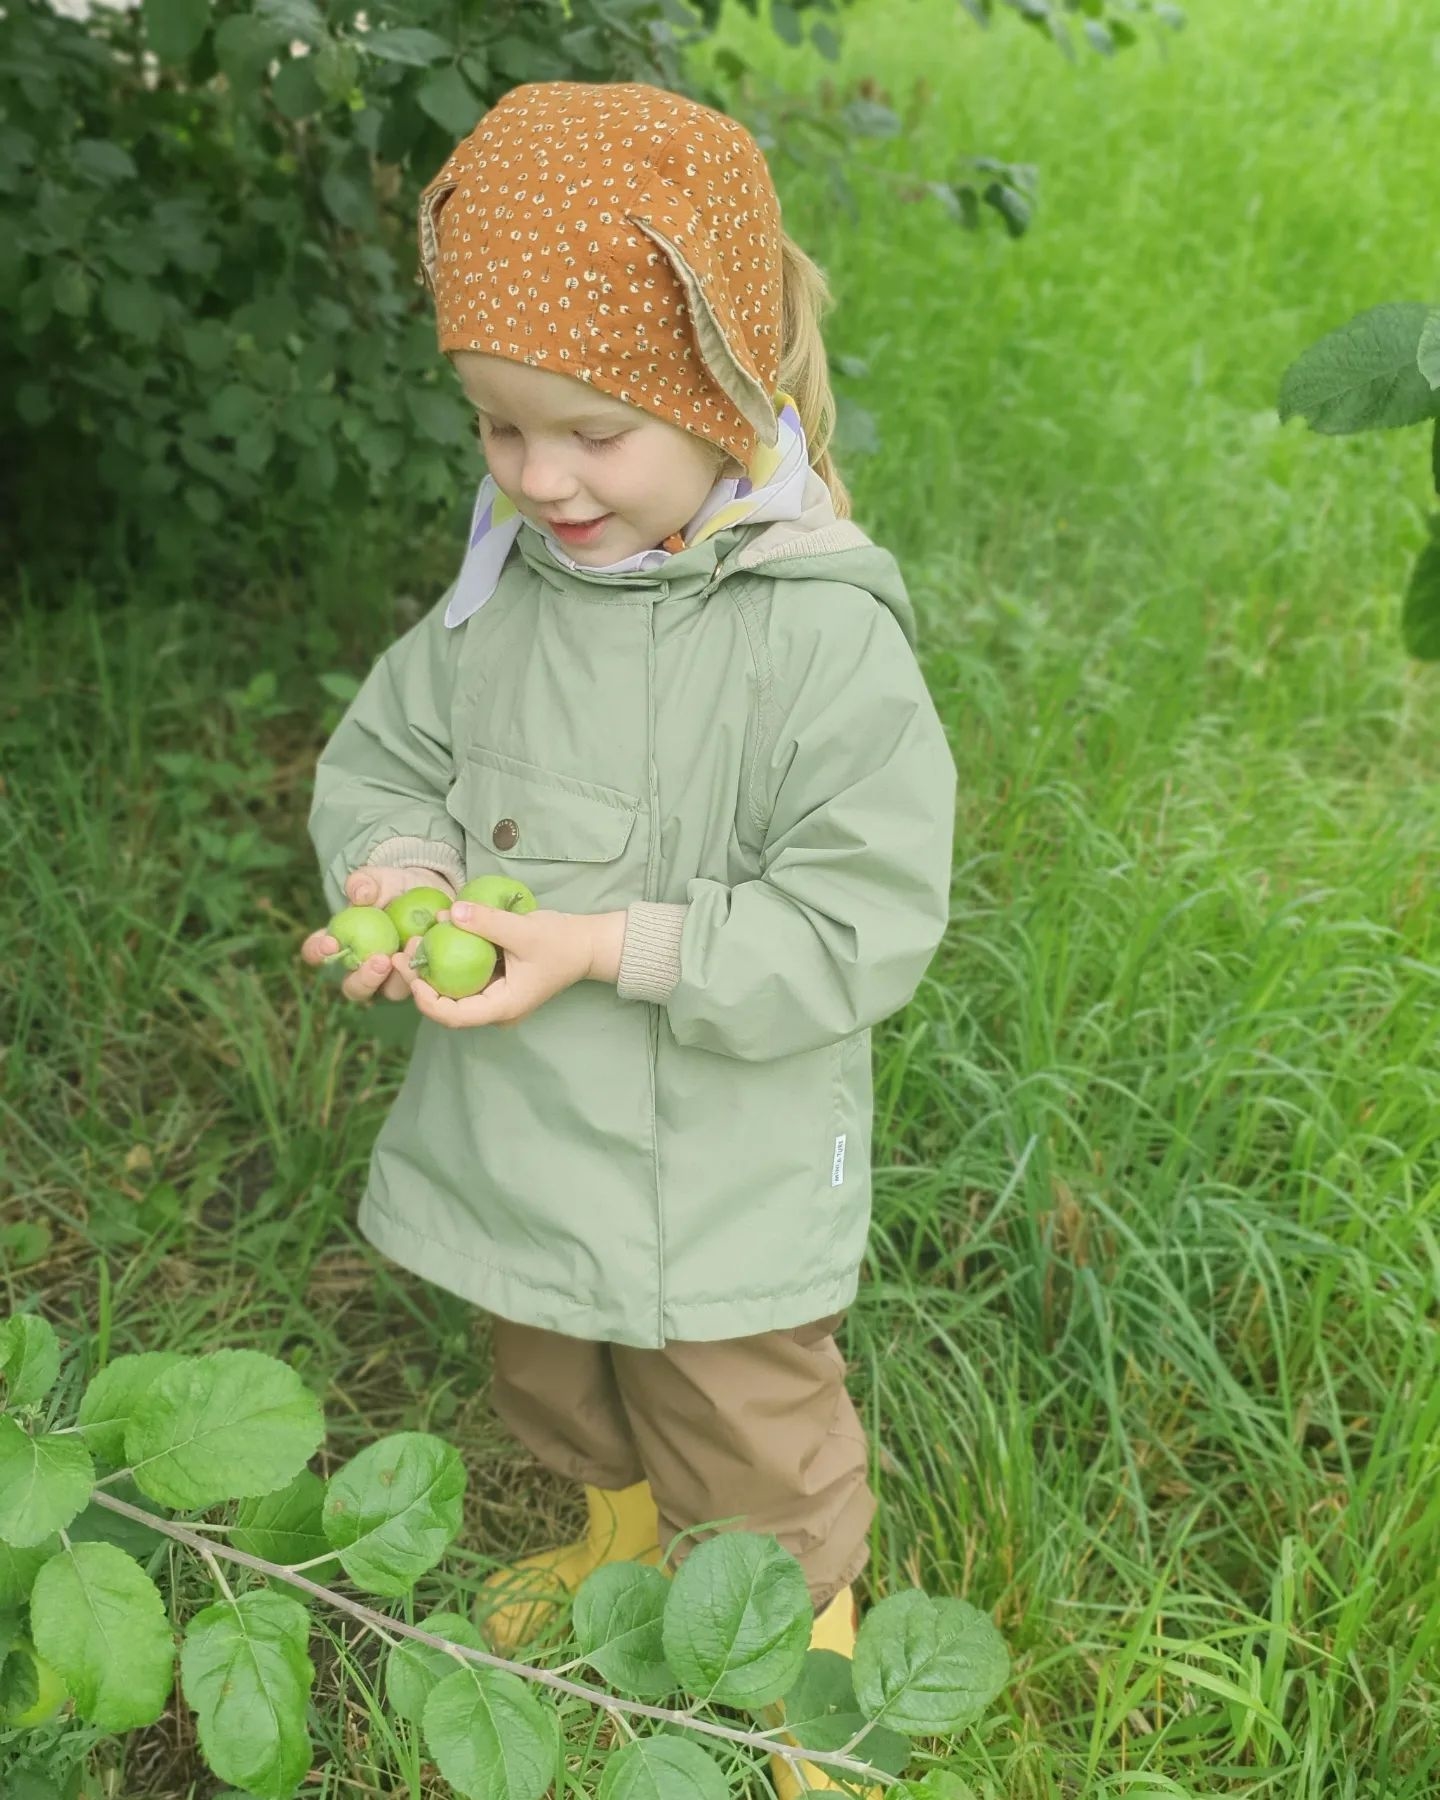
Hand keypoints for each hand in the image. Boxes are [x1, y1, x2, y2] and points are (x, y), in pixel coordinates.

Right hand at [300, 865, 455, 1005]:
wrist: (428, 895)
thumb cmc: (392, 888)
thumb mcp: (378, 879)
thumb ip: (364, 883)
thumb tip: (360, 894)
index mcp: (339, 945)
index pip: (316, 954)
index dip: (318, 952)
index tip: (330, 942)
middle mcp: (361, 969)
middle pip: (354, 988)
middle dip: (365, 978)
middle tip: (380, 960)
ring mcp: (390, 980)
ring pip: (390, 991)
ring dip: (400, 975)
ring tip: (412, 946)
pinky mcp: (417, 980)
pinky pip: (421, 982)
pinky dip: (425, 965)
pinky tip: (429, 942)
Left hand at [392, 901, 602, 1028]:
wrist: (586, 944)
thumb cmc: (561, 942)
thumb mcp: (524, 930)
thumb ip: (488, 922)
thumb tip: (450, 912)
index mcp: (502, 1007)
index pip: (454, 1016)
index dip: (427, 1000)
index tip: (411, 973)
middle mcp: (494, 1008)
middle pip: (447, 1004)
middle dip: (421, 979)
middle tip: (402, 950)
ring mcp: (494, 996)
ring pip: (453, 990)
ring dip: (431, 968)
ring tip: (414, 940)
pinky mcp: (494, 981)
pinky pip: (464, 976)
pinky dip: (448, 959)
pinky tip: (436, 935)